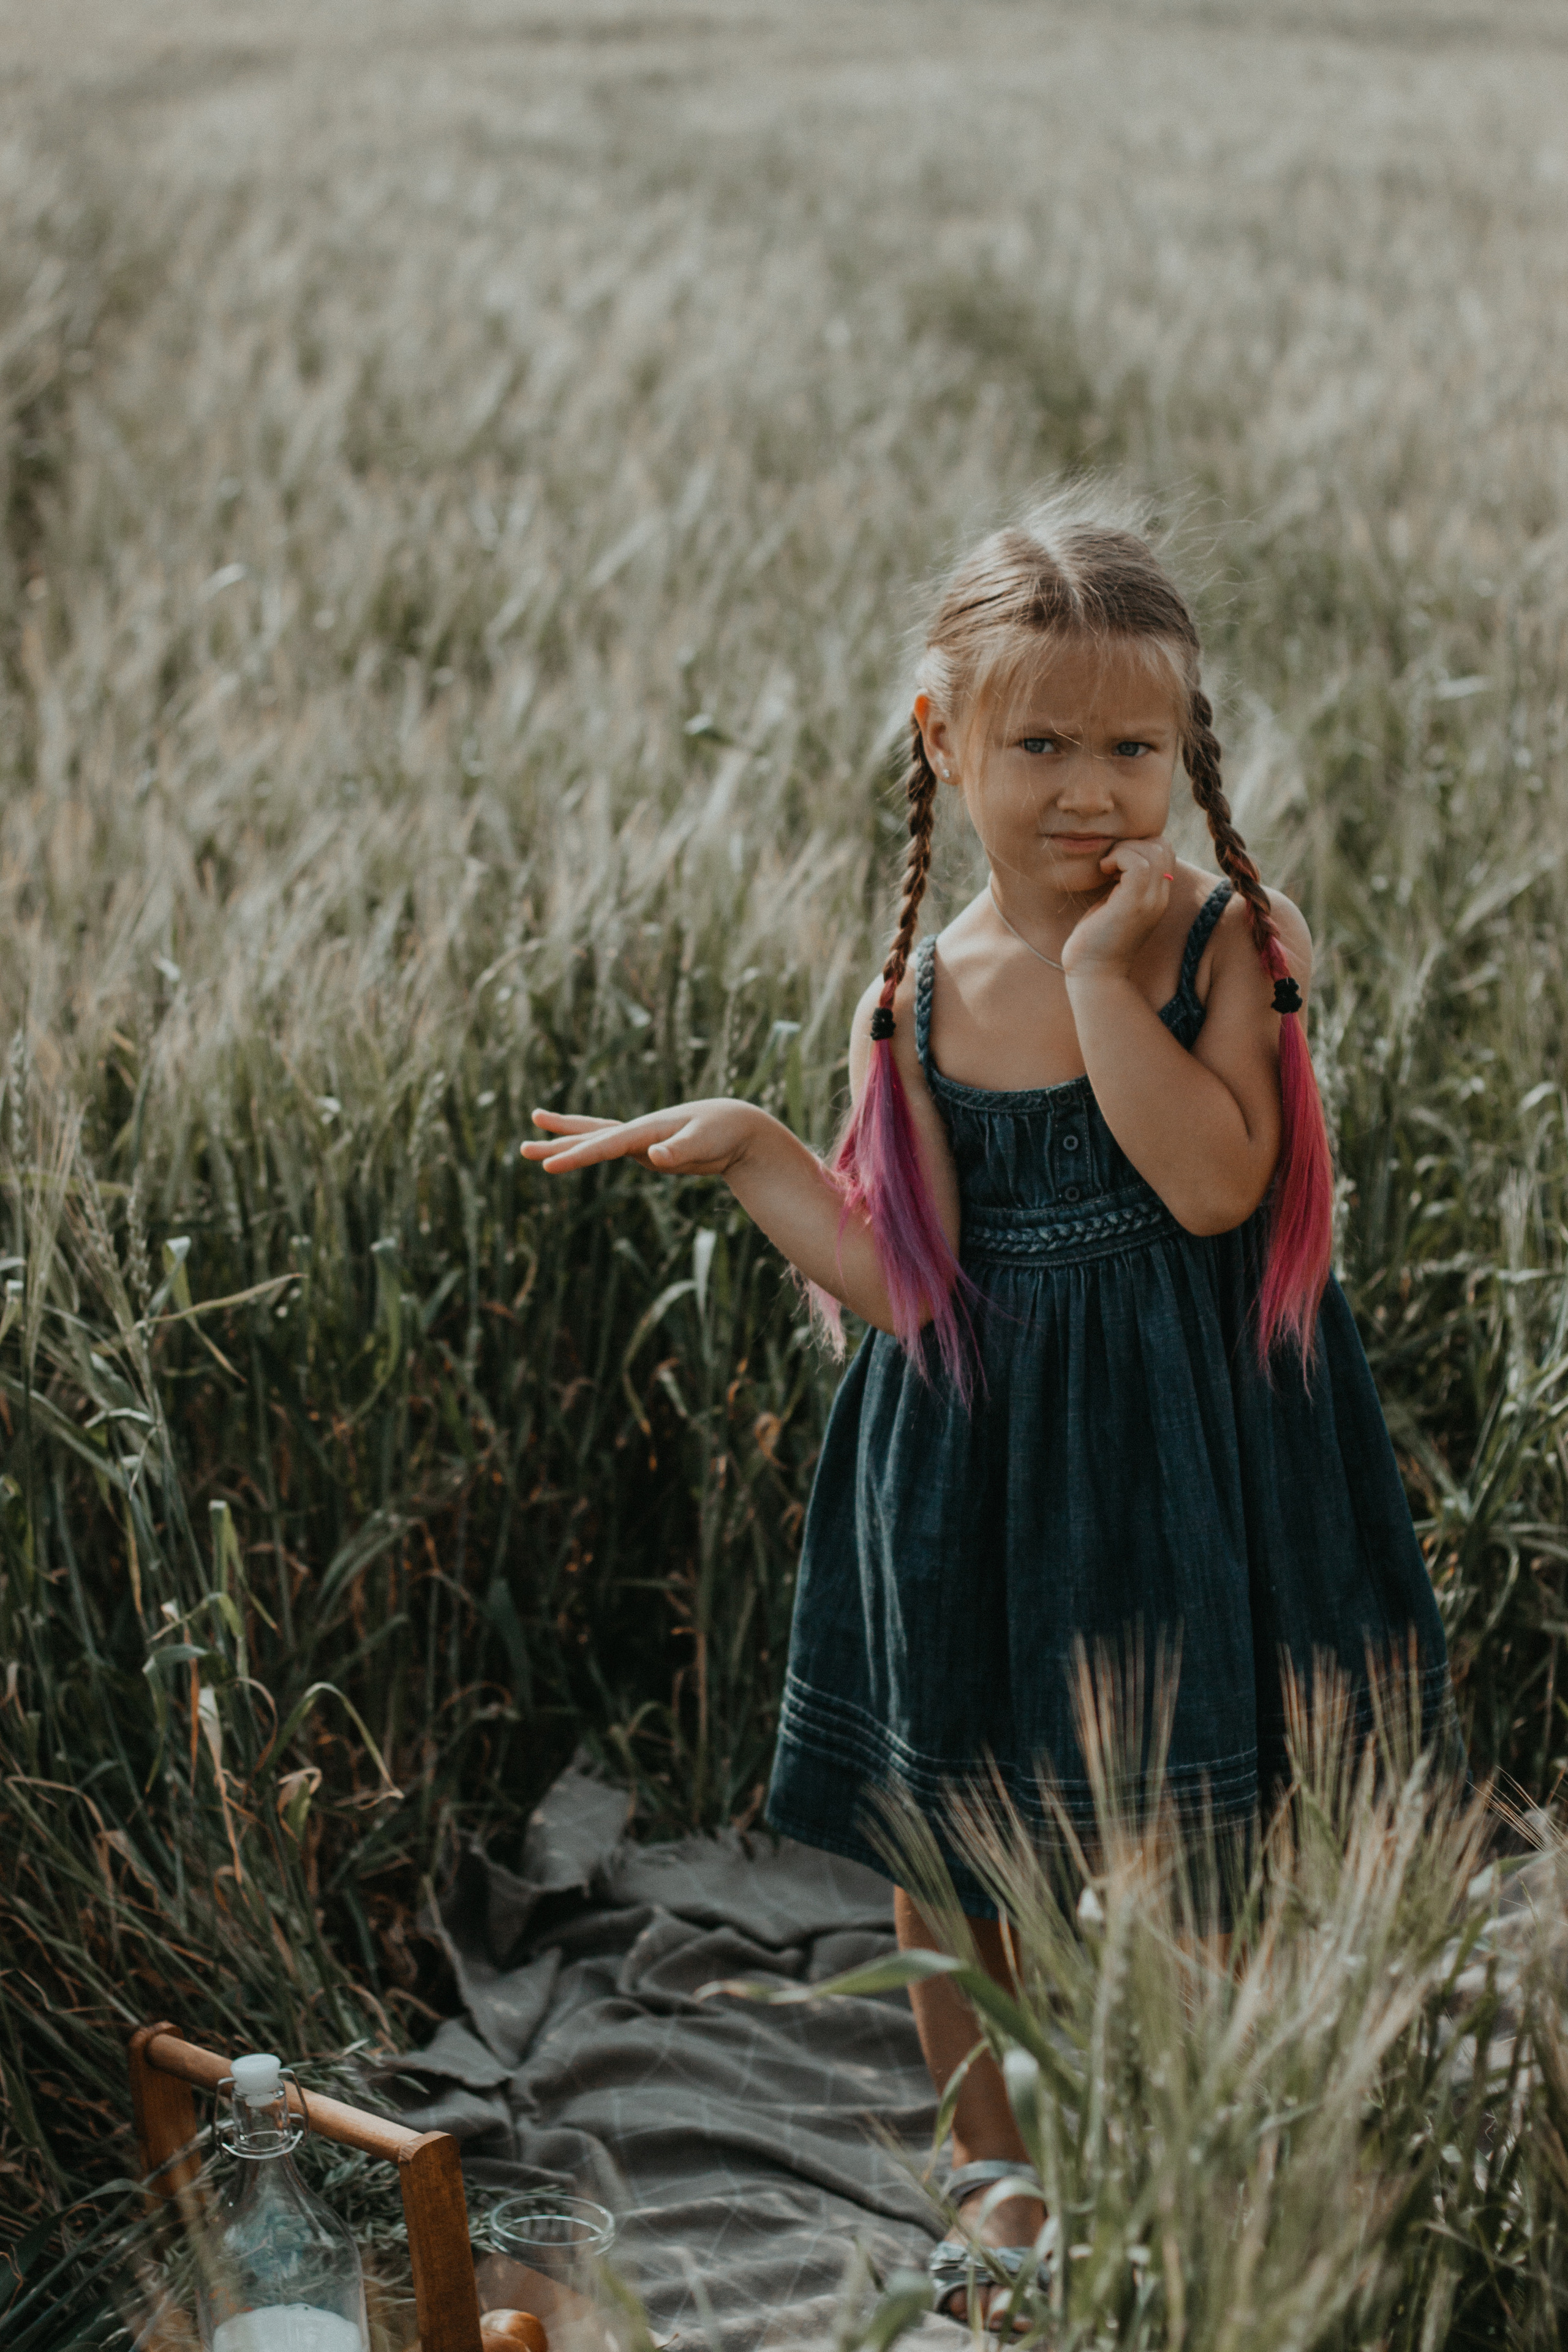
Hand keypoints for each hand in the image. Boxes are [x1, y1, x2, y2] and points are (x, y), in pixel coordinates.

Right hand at [523, 1100, 763, 1176]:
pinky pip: (607, 1151)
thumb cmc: (722, 1130)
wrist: (735, 1126)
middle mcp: (636, 1132)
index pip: (604, 1144)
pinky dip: (586, 1151)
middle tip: (522, 1148)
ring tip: (531, 1144)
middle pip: (589, 1136)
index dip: (577, 1156)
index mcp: (645, 1129)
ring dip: (565, 1143)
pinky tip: (572, 1154)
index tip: (549, 1166)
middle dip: (557, 1143)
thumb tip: (653, 1156)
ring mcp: (638, 1141)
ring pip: (594, 1140)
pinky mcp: (644, 1151)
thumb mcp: (704, 1142)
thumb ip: (679, 1150)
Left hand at [1060, 837, 1176, 980]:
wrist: (1093, 972)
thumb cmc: (1096, 937)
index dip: (1140, 844)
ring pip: (1152, 851)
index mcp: (1157, 895)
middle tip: (1110, 862)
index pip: (1165, 850)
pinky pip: (1137, 864)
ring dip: (1123, 850)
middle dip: (1132, 843)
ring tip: (1106, 868)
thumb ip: (1122, 881)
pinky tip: (1103, 871)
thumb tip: (1116, 853)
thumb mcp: (1114, 902)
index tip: (1115, 861)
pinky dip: (1118, 858)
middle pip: (1162, 846)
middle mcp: (1160, 897)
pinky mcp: (1133, 904)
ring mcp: (1149, 901)